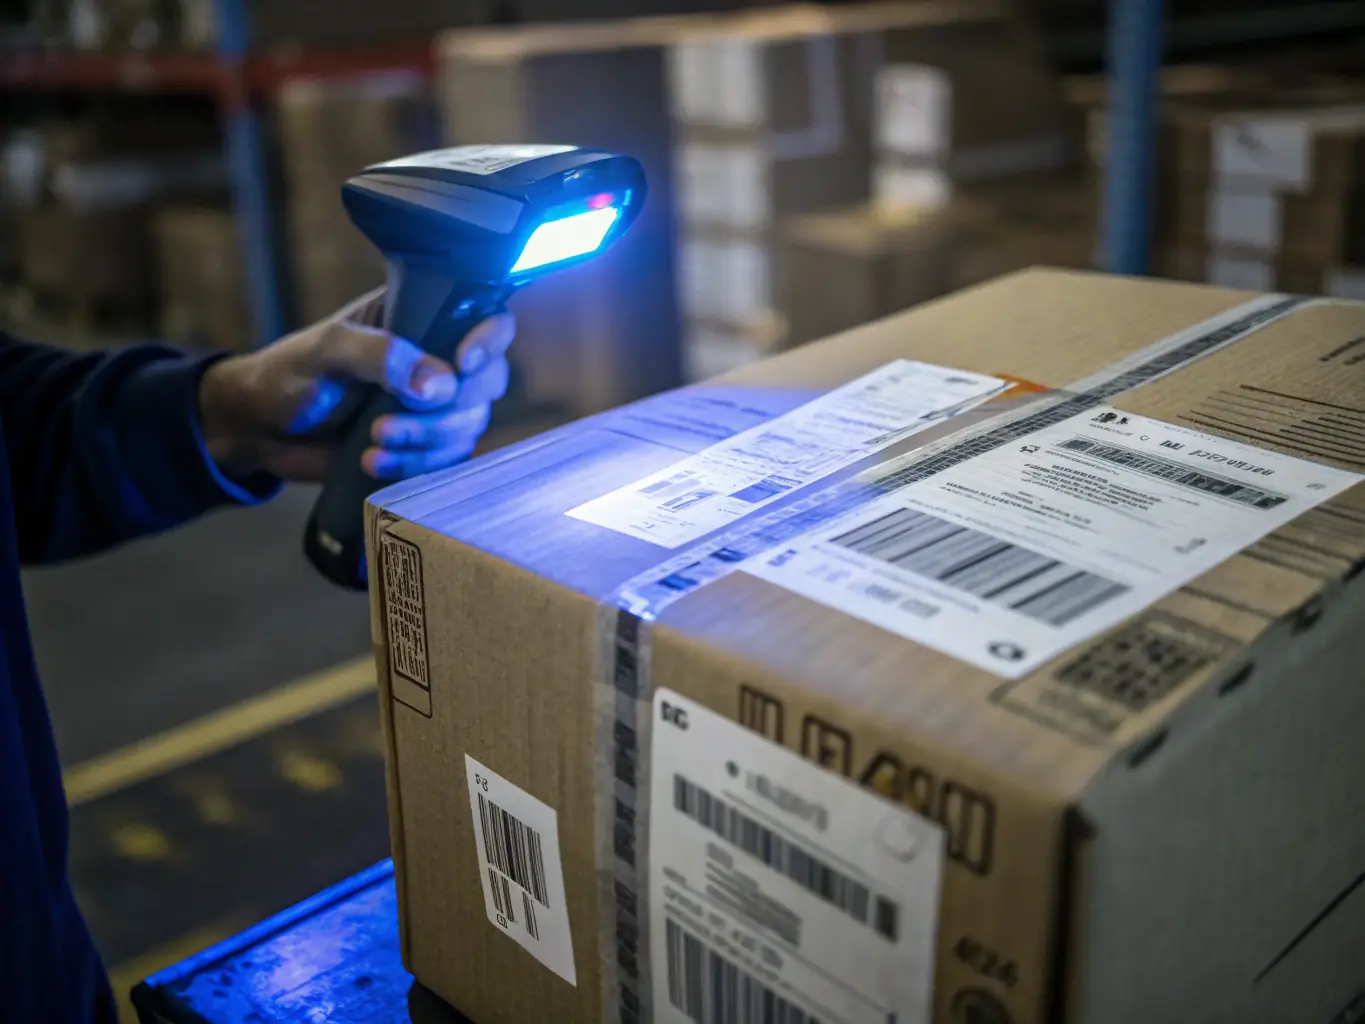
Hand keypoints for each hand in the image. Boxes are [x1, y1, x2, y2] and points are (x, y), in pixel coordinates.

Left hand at [197, 289, 514, 483]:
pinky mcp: (424, 446)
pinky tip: (372, 464)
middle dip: (443, 411)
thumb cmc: (288, 375)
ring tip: (372, 443)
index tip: (463, 365)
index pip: (486, 320)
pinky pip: (447, 460)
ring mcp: (435, 407)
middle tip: (385, 423)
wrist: (260, 430)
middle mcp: (438, 359)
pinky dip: (415, 466)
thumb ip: (381, 357)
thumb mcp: (327, 352)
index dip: (489, 341)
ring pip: (469, 425)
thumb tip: (441, 384)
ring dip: (425, 442)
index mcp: (421, 318)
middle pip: (487, 383)